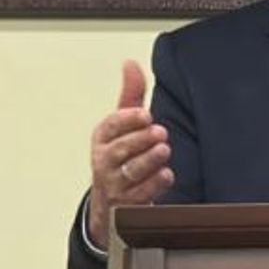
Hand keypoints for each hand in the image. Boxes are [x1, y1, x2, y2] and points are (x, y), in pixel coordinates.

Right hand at [86, 60, 174, 249]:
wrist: (112, 202)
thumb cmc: (120, 156)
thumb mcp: (123, 126)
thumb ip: (131, 96)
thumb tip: (130, 63)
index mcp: (102, 140)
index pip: (109, 128)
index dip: (126, 121)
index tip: (144, 114)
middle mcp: (104, 162)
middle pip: (119, 150)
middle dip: (140, 140)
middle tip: (159, 132)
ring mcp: (114, 185)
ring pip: (129, 172)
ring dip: (148, 160)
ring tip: (164, 150)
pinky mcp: (127, 205)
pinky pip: (140, 196)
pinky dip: (154, 184)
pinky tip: (166, 174)